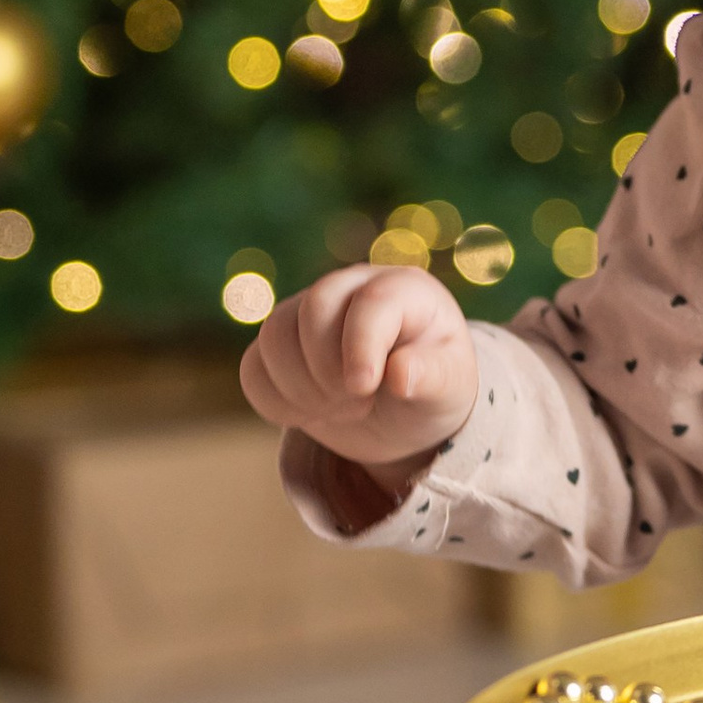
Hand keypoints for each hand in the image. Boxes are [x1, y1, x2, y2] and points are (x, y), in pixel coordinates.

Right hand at [239, 265, 478, 472]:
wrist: (403, 414)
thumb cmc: (433, 390)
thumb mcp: (449, 389)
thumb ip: (433, 378)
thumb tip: (401, 373)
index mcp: (403, 289)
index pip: (371, 303)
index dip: (361, 346)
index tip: (364, 389)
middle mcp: (351, 287)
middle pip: (313, 309)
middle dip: (329, 370)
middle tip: (359, 404)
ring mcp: (307, 312)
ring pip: (274, 336)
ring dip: (301, 388)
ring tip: (341, 410)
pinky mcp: (279, 345)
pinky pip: (253, 368)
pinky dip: (275, 401)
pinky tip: (312, 414)